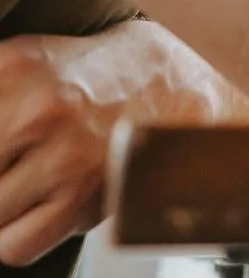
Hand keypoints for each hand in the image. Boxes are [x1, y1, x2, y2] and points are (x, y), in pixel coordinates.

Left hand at [0, 35, 117, 264]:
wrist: (170, 85)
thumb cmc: (88, 78)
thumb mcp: (21, 65)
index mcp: (11, 68)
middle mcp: (34, 109)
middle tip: (8, 169)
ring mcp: (60, 154)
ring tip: (19, 183)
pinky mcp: (82, 195)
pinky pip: (13, 244)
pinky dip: (12, 236)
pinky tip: (32, 208)